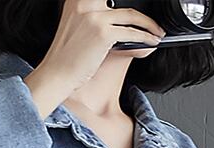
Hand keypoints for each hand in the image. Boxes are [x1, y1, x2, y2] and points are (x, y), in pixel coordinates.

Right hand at [23, 0, 165, 117]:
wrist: (56, 74)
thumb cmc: (66, 58)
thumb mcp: (77, 29)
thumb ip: (95, 19)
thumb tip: (122, 23)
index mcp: (78, 0)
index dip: (127, 4)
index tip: (139, 14)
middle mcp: (85, 4)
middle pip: (123, 4)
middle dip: (142, 14)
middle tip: (152, 21)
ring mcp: (95, 17)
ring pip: (132, 16)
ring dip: (149, 25)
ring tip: (157, 33)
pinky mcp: (103, 33)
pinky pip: (132, 33)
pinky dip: (145, 38)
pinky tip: (151, 42)